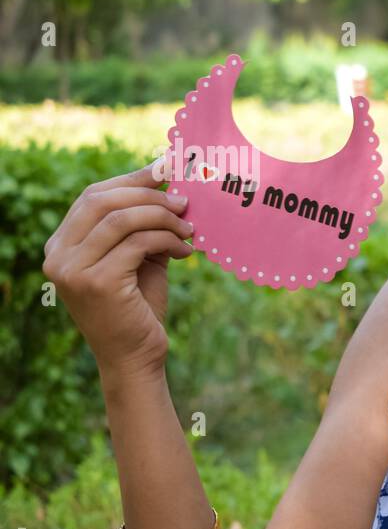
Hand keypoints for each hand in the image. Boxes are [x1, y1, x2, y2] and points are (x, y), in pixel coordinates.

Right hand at [42, 158, 193, 379]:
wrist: (135, 357)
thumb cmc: (138, 307)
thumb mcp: (137, 259)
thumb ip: (142, 227)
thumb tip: (169, 187)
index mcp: (61, 245)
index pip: (93, 196)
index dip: (131, 180)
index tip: (165, 170)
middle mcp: (58, 255)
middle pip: (103, 201)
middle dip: (149, 196)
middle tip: (185, 201)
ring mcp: (72, 269)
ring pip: (122, 220)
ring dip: (163, 218)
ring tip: (190, 228)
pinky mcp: (96, 282)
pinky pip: (138, 243)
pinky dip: (167, 240)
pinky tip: (185, 251)